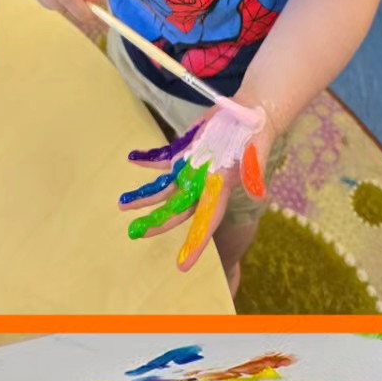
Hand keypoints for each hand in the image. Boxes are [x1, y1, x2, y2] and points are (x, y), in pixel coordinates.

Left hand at [119, 97, 268, 271]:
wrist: (252, 115)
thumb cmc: (258, 133)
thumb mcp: (258, 151)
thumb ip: (255, 170)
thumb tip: (259, 193)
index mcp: (220, 188)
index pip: (206, 221)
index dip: (195, 244)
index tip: (182, 266)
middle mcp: (203, 184)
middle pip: (177, 209)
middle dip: (157, 221)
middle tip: (134, 232)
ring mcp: (192, 169)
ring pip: (165, 189)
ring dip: (144, 196)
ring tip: (122, 204)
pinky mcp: (186, 152)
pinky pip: (162, 160)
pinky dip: (148, 160)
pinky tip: (133, 159)